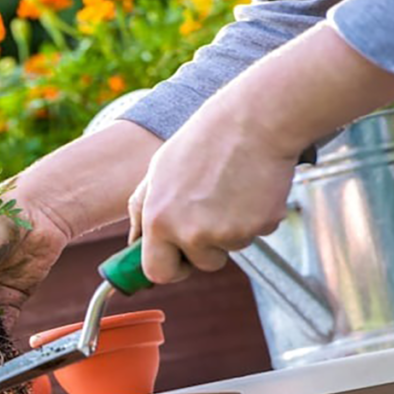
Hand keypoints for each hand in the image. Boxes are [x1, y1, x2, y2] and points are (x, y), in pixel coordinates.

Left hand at [127, 99, 299, 283]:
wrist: (252, 121)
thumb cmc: (202, 143)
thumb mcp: (157, 172)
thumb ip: (142, 211)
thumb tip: (133, 243)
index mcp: (158, 220)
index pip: (157, 271)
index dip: (170, 268)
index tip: (178, 260)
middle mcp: (190, 232)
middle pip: (200, 265)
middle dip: (205, 252)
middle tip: (211, 218)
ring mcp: (227, 233)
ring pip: (230, 248)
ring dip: (231, 229)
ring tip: (230, 190)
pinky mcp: (259, 227)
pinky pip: (256, 234)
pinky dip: (255, 217)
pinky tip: (251, 187)